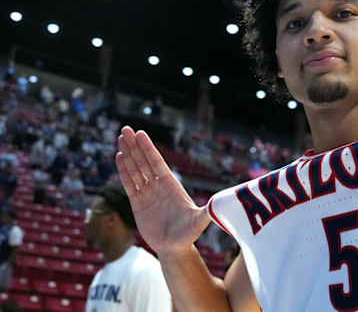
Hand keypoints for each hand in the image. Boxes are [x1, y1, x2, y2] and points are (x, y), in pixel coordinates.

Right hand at [115, 126, 209, 256]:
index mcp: (171, 185)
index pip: (157, 163)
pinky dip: (123, 171)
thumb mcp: (199, 222)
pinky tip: (119, 157)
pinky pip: (129, 183)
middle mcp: (158, 186)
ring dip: (128, 154)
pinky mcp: (137, 203)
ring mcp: (147, 193)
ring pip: (136, 169)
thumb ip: (206, 213)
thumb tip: (218, 206)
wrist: (174, 247)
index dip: (148, 149)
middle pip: (144, 161)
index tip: (141, 134)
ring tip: (122, 137)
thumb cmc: (188, 234)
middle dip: (135, 146)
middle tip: (126, 129)